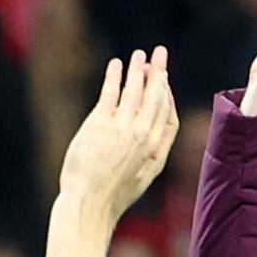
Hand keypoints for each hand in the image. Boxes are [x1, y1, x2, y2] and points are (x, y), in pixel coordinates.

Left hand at [56, 48, 174, 221]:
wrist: (89, 204)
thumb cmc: (115, 194)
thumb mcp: (145, 176)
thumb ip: (156, 150)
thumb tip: (161, 129)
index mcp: (156, 150)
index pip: (168, 113)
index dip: (166, 94)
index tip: (162, 79)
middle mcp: (142, 136)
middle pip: (156, 96)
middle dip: (159, 71)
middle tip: (160, 52)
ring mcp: (121, 128)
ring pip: (135, 90)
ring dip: (138, 69)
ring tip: (139, 55)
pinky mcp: (100, 124)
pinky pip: (111, 92)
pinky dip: (115, 76)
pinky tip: (117, 65)